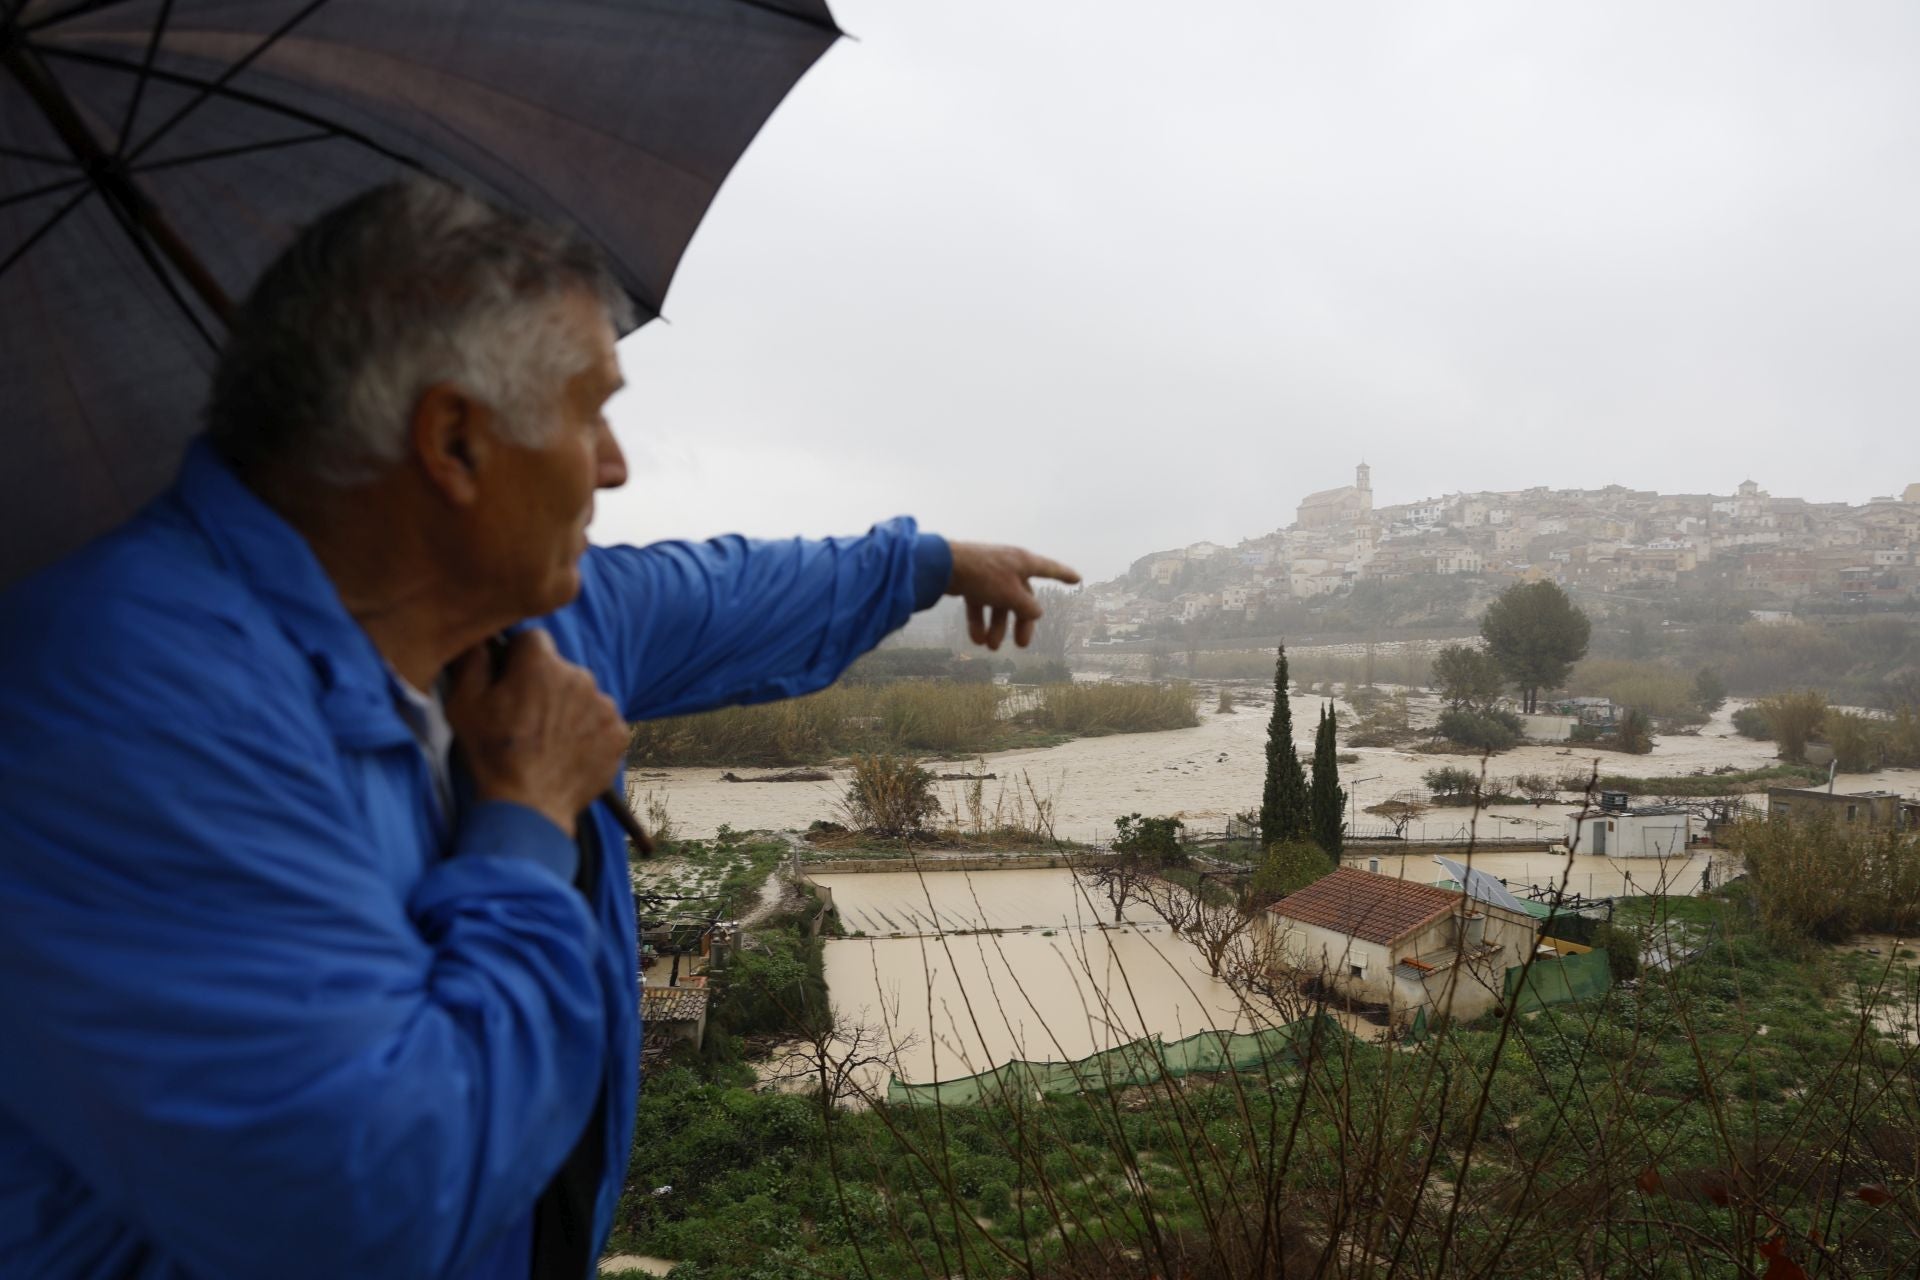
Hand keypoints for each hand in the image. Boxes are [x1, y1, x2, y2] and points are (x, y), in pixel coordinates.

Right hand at [445, 630, 627, 837]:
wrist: (528, 807)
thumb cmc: (491, 755)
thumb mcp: (463, 704)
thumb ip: (472, 661)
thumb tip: (481, 639)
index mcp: (541, 664)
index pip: (532, 639)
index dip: (517, 658)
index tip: (510, 682)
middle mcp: (579, 677)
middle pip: (560, 669)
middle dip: (544, 686)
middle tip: (525, 719)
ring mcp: (603, 706)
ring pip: (583, 695)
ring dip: (568, 709)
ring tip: (547, 741)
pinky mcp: (618, 733)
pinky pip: (601, 722)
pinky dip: (588, 733)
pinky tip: (568, 752)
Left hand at [946, 541, 1080, 649]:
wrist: (945, 566)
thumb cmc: (984, 575)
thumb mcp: (1012, 594)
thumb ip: (1027, 607)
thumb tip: (1037, 613)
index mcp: (1024, 562)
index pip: (1050, 569)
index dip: (1064, 574)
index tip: (1077, 578)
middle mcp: (1009, 566)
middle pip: (1022, 598)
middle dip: (1020, 623)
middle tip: (1021, 645)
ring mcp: (989, 574)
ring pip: (999, 604)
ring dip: (996, 627)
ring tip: (991, 647)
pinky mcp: (971, 582)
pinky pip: (980, 604)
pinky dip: (979, 621)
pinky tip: (976, 640)